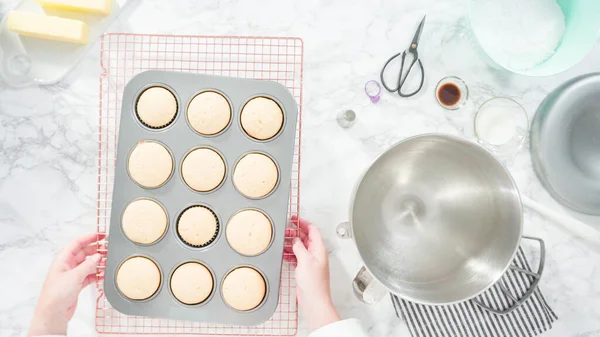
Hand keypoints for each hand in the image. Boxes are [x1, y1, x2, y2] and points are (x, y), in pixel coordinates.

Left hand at [29, 233, 105, 336]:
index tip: (101, 235)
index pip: (77, 243)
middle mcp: (67, 266)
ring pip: (87, 264)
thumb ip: (88, 265)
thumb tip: (98, 257)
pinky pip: (88, 276)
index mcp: (63, 260)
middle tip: (108, 249)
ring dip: (97, 263)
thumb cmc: (57, 294)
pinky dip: (96, 274)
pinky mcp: (76, 285)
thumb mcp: (74, 276)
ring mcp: (72, 275)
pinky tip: (103, 274)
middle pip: (83, 253)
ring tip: (108, 262)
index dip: (89, 238)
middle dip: (95, 250)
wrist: (53, 314)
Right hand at [285, 217, 339, 331]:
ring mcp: (310, 261)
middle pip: (306, 238)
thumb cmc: (314, 283)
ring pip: (300, 247)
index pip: (313, 230)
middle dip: (295, 233)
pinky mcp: (305, 269)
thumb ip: (299, 247)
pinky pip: (297, 257)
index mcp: (319, 249)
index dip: (303, 223)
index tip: (294, 219)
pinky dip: (290, 253)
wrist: (314, 300)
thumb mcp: (305, 260)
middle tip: (285, 231)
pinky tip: (284, 253)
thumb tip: (295, 240)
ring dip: (291, 243)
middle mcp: (316, 254)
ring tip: (282, 241)